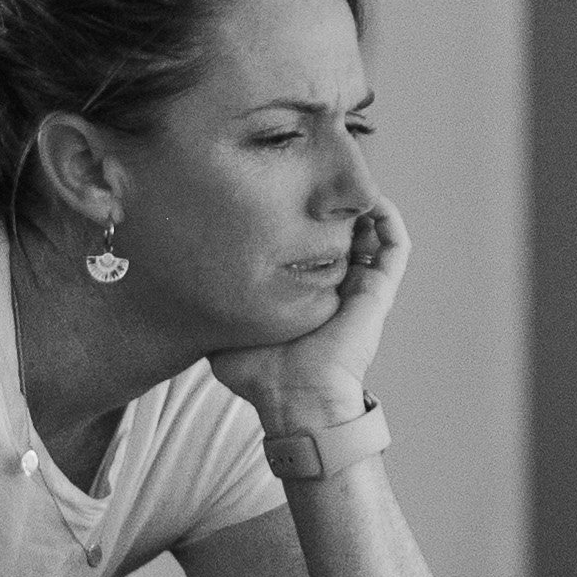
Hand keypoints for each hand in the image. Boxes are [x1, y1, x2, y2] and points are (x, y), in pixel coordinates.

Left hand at [210, 194, 409, 430]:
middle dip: (331, 204)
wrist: (295, 400)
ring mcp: (358, 288)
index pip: (309, 244)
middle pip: (342, 232)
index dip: (301, 216)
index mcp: (305, 291)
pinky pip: (396, 248)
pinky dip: (390, 220)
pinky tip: (372, 199)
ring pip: (372, 234)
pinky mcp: (377, 293)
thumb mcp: (226, 331)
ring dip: (362, 205)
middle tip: (313, 176)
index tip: (282, 190)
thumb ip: (212, 306)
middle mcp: (334, 286)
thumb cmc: (261, 375)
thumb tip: (180, 285)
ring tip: (344, 181)